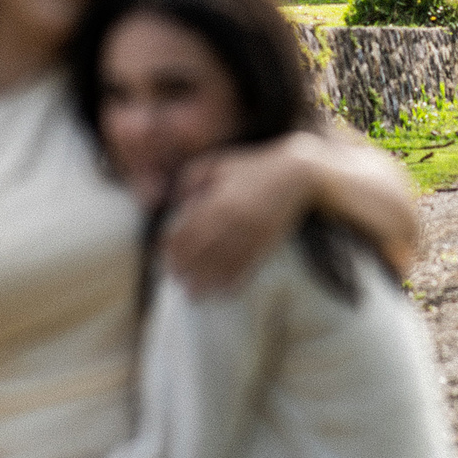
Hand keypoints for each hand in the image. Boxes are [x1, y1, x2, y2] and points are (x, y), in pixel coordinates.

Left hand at [163, 135, 318, 293]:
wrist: (295, 173)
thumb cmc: (251, 166)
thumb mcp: (217, 163)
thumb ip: (191, 180)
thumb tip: (176, 203)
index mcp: (218, 201)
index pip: (186, 231)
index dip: (171, 246)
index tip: (162, 255)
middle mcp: (234, 221)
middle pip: (201, 252)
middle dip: (185, 268)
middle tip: (174, 278)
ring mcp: (252, 235)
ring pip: (222, 266)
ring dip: (205, 282)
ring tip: (192, 294)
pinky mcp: (266, 244)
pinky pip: (247, 269)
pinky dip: (232, 283)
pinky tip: (221, 292)